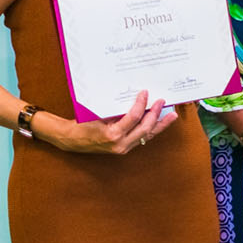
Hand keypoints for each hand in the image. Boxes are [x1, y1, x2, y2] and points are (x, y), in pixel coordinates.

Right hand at [44, 88, 177, 155]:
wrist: (71, 140)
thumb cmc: (81, 125)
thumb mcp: (97, 114)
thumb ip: (116, 110)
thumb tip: (134, 99)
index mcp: (112, 135)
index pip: (133, 118)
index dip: (141, 104)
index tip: (145, 93)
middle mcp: (120, 144)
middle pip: (145, 129)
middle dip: (155, 114)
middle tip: (162, 101)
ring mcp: (124, 148)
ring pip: (147, 136)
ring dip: (160, 125)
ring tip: (172, 116)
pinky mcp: (125, 149)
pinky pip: (142, 139)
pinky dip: (151, 130)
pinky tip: (159, 123)